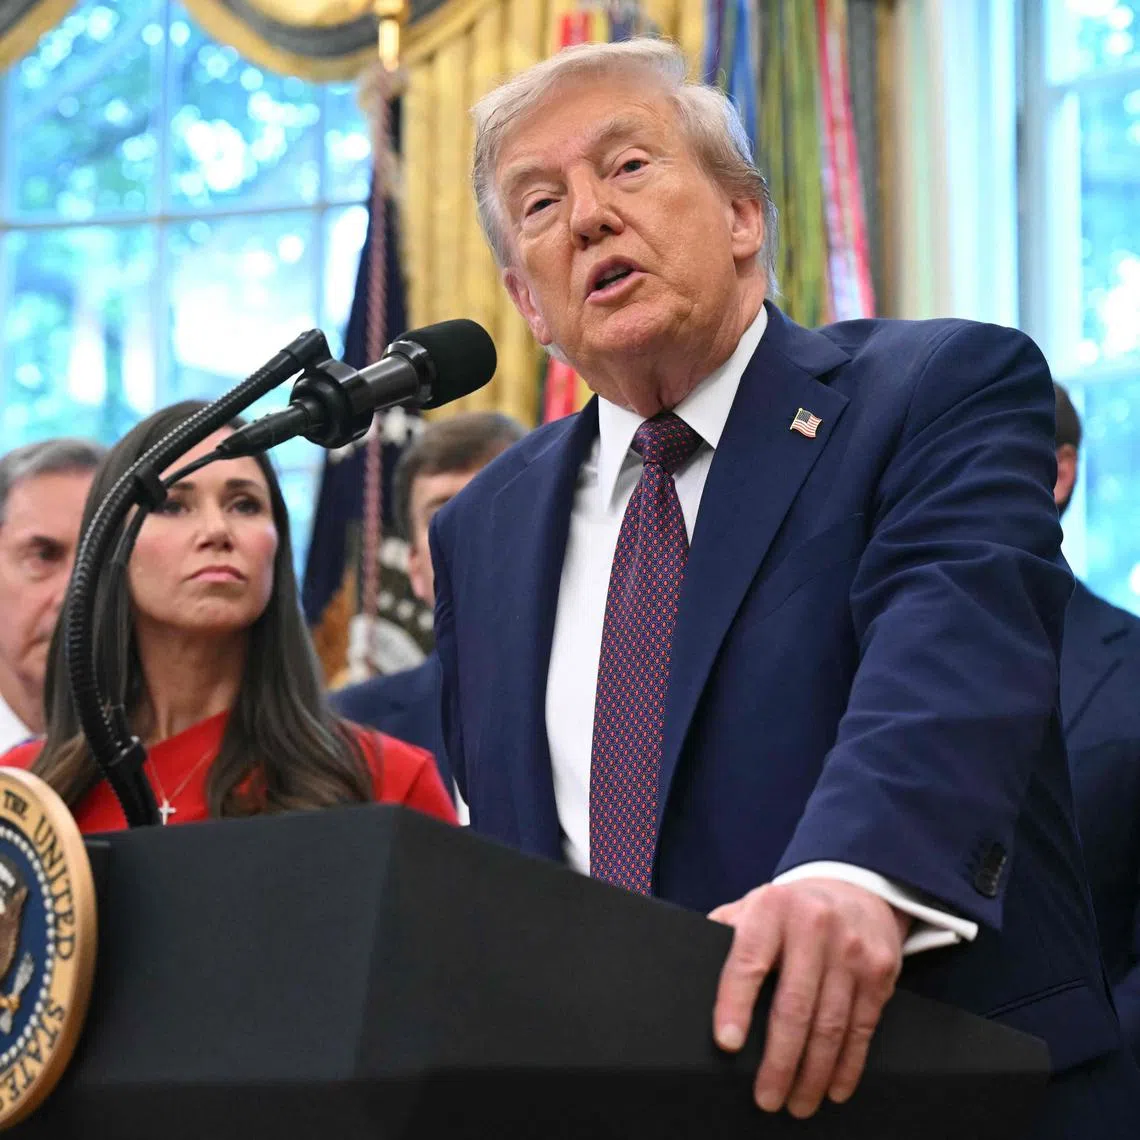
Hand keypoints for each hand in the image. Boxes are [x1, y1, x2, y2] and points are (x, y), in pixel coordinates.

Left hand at [709, 879, 909, 1118]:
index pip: (748, 961)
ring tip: (796, 1103)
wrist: (856, 891)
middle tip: (766, 1097)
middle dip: (779, 1060)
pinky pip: (862, 1029)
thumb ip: (725, 931)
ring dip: (812, 1073)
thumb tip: (690, 967)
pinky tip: (833, 1088)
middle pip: (794, 1006)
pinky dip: (847, 1066)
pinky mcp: (879, 973)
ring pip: (830, 1025)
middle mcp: (814, 926)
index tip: (727, 1043)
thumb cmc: (790, 910)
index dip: (735, 1004)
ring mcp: (851, 950)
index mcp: (772, 909)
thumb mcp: (754, 905)